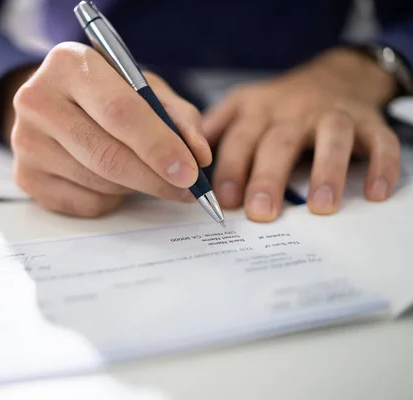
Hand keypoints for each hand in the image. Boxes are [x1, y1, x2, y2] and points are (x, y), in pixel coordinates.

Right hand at [8, 42, 210, 216]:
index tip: (190, 172)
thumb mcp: (145, 88)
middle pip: (107, 155)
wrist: (56, 101)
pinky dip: (112, 200)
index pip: (120, 112)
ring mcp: (25, 142)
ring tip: (146, 173)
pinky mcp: (25, 176)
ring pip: (99, 183)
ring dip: (135, 187)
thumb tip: (198, 158)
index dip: (159, 146)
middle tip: (186, 189)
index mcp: (69, 64)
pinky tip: (114, 181)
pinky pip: (84, 203)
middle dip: (155, 178)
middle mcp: (36, 100)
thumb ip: (178, 117)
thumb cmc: (106, 93)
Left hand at [203, 48, 400, 221]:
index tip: (225, 201)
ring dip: (327, 171)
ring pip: (331, 139)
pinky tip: (374, 193)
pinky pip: (380, 142)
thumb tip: (184, 165)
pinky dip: (381, 166)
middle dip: (268, 177)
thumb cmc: (279, 104)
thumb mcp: (241, 107)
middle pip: (279, 142)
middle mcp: (294, 110)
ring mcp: (333, 114)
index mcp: (257, 109)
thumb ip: (214, 132)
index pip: (239, 139)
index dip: (231, 169)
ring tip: (319, 207)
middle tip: (261, 212)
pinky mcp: (368, 121)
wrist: (333, 76)